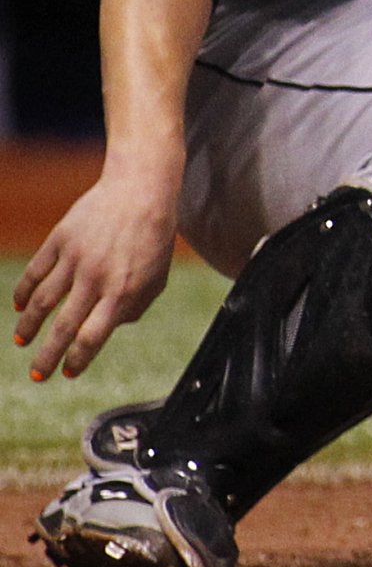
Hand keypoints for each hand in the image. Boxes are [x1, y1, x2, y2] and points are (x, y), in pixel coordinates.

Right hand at [13, 167, 181, 380]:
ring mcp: (76, 258)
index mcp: (123, 291)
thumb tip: (107, 330)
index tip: (67, 373)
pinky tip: (20, 306)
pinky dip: (24, 291)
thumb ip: (134, 307)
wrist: (142, 190)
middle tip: (37, 375)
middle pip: (64, 326)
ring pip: (42, 301)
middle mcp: (97, 277)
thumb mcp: (157, 277)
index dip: (77, 359)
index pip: (93, 336)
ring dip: (29, 326)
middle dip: (47, 356)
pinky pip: (35, 271)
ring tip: (22, 342)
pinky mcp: (60, 239)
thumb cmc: (154, 239)